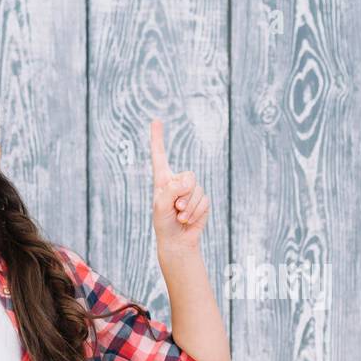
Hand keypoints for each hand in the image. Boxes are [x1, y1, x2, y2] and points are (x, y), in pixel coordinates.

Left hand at [149, 118, 209, 256]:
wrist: (177, 241)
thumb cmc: (164, 223)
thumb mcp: (160, 206)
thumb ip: (171, 190)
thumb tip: (188, 181)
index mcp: (162, 179)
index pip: (159, 155)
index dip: (158, 138)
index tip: (156, 120)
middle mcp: (177, 181)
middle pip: (188, 176)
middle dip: (184, 194)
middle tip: (176, 208)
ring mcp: (190, 190)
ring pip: (197, 190)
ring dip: (189, 207)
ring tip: (180, 216)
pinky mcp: (202, 200)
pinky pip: (204, 201)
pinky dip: (196, 212)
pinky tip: (188, 220)